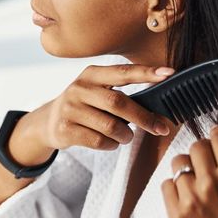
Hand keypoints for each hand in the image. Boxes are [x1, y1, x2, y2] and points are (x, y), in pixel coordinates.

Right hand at [8, 64, 178, 165]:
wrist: (48, 122)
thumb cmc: (84, 106)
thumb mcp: (97, 91)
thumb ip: (121, 94)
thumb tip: (157, 107)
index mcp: (92, 74)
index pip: (123, 72)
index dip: (146, 72)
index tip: (169, 73)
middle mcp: (79, 88)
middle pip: (119, 102)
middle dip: (144, 117)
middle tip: (160, 128)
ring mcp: (70, 109)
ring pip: (110, 126)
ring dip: (126, 135)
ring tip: (126, 136)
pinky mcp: (65, 129)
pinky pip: (99, 141)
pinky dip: (111, 145)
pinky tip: (110, 142)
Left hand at [159, 125, 217, 217]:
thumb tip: (217, 155)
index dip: (217, 137)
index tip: (216, 142)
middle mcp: (211, 183)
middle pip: (195, 147)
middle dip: (201, 153)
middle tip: (205, 166)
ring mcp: (191, 199)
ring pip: (178, 165)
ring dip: (186, 171)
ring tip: (195, 185)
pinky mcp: (176, 215)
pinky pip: (166, 186)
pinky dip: (174, 189)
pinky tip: (186, 200)